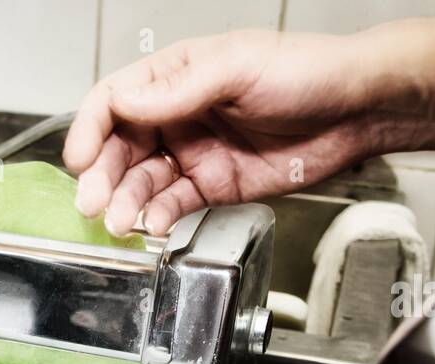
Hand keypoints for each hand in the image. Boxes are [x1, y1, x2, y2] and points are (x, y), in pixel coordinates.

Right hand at [66, 12, 434, 236]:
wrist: (356, 110)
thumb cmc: (306, 72)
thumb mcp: (237, 68)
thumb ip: (178, 90)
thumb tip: (125, 105)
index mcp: (175, 76)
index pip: (114, 100)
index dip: (91, 129)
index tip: (79, 158)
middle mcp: (176, 115)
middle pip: (119, 147)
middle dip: (102, 176)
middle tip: (92, 203)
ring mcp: (193, 153)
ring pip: (141, 181)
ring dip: (125, 203)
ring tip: (120, 222)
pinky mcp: (213, 187)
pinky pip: (173, 205)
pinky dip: (158, 217)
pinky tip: (153, 225)